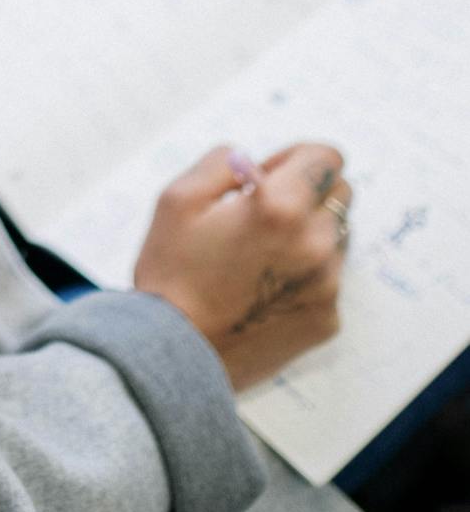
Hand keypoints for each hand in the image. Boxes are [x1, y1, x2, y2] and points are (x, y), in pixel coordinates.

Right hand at [132, 141, 351, 391]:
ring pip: (336, 237)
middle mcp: (316, 243)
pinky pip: (329, 278)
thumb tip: (253, 162)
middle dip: (308, 192)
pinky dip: (305, 273)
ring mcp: (327, 285)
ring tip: (262, 255)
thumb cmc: (171, 272)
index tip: (267, 175)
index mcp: (281, 206)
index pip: (326, 157)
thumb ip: (223, 162)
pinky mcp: (327, 318)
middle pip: (340, 194)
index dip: (295, 158)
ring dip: (309, 233)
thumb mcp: (178, 197)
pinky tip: (264, 288)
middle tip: (263, 213)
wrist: (176, 353)